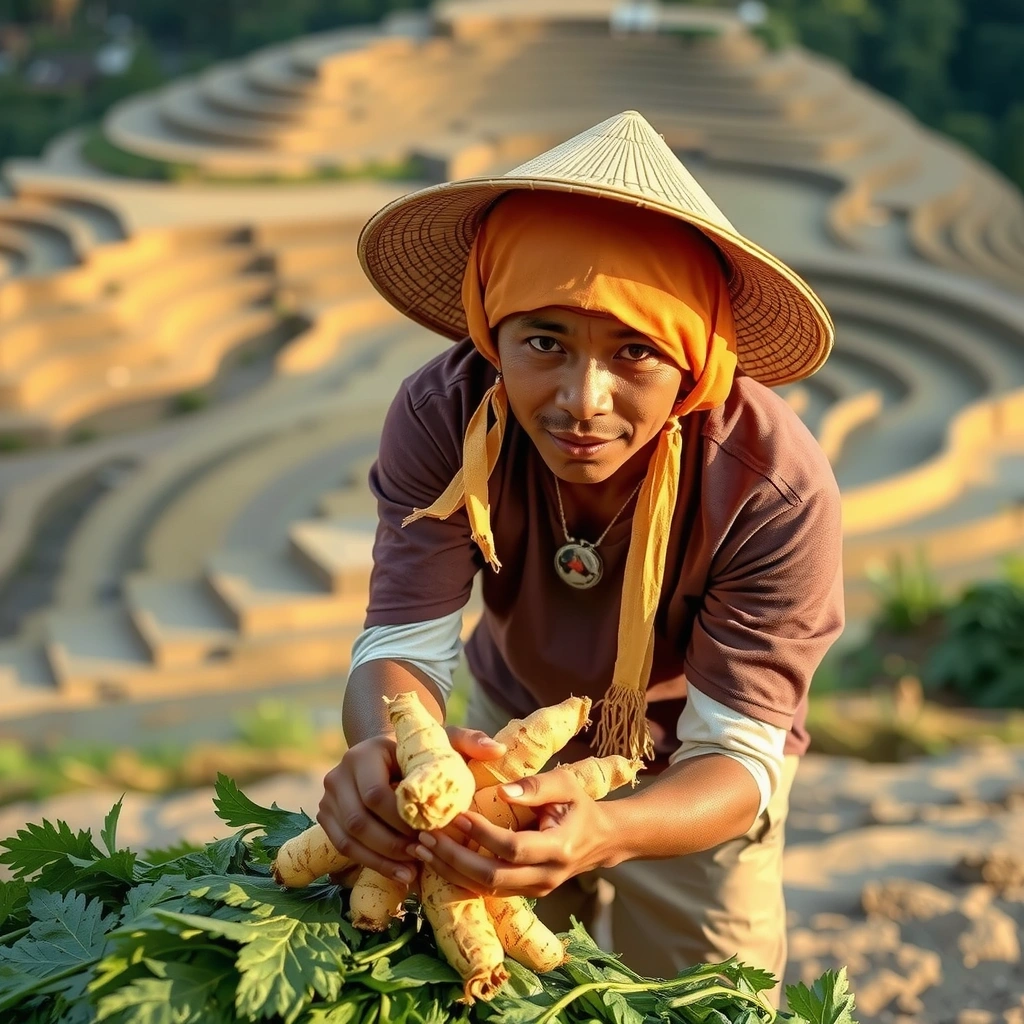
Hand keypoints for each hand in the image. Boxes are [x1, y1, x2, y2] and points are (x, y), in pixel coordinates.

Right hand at [317, 726, 504, 885]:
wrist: (389, 758)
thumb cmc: (421, 753)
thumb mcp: (444, 742)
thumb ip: (470, 742)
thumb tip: (497, 751)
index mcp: (367, 751)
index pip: (376, 793)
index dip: (401, 820)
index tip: (429, 834)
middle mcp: (341, 771)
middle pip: (359, 819)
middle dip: (392, 844)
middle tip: (422, 859)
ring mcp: (329, 795)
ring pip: (348, 837)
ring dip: (381, 859)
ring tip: (412, 873)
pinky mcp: (327, 816)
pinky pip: (342, 846)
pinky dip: (369, 863)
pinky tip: (398, 873)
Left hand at [407, 767, 618, 897]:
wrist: (600, 840)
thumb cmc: (579, 806)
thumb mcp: (566, 785)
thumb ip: (536, 786)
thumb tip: (502, 792)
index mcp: (558, 849)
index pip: (512, 848)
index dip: (481, 834)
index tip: (456, 815)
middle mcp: (545, 877)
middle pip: (491, 878)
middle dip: (453, 859)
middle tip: (425, 837)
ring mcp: (534, 890)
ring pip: (484, 890)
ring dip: (449, 870)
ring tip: (420, 849)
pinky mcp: (522, 893)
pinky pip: (485, 891)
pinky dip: (458, 876)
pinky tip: (435, 860)